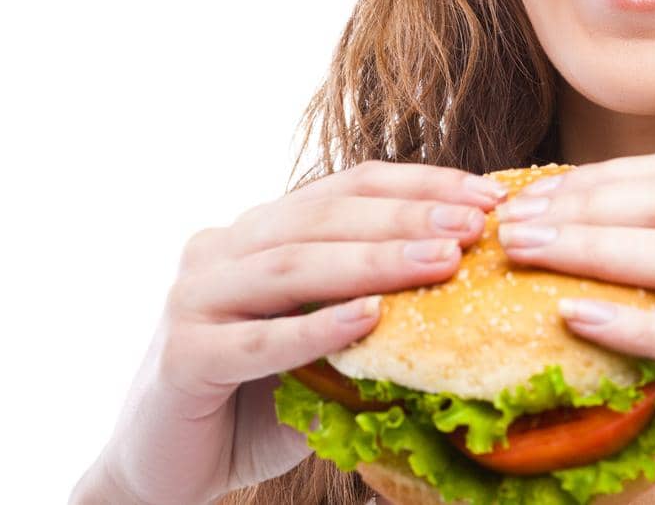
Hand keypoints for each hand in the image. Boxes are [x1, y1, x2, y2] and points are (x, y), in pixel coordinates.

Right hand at [85, 160, 508, 504]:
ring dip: (372, 262)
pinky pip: (256, 340)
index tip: (485, 195)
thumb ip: (371, 314)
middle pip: (323, 217)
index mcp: (257, 233)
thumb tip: (473, 291)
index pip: (345, 188)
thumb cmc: (256, 403)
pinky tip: (367, 320)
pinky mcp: (182, 355)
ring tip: (440, 262)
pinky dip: (314, 329)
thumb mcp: (325, 348)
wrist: (168, 470)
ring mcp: (194, 298)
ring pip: (292, 266)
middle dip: (405, 218)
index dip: (417, 185)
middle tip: (472, 225)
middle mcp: (220, 249)